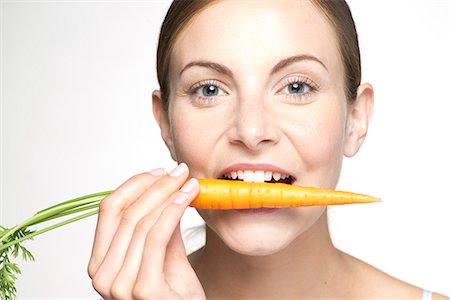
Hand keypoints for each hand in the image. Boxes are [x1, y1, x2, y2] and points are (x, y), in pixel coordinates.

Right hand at [87, 163, 205, 299]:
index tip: (159, 171)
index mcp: (99, 263)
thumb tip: (165, 187)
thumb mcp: (164, 252)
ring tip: (188, 182)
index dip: (134, 185)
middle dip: (155, 185)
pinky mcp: (143, 290)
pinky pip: (157, 237)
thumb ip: (159, 224)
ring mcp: (119, 286)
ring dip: (168, 194)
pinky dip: (173, 211)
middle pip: (125, 213)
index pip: (109, 210)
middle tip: (179, 171)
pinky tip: (188, 197)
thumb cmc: (177, 292)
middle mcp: (102, 275)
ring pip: (141, 222)